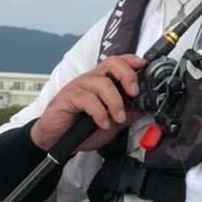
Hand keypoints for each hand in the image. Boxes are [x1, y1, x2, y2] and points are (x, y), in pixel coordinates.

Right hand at [30, 55, 145, 151]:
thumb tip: (144, 109)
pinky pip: (88, 99)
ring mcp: (79, 86)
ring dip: (115, 101)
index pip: (117, 63)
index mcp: (101, 82)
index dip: (130, 60)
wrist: (58, 141)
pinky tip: (103, 123)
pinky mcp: (68, 97)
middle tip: (134, 93)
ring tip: (119, 118)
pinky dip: (99, 112)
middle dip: (127, 75)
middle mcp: (91, 79)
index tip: (143, 65)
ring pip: (102, 83)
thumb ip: (126, 115)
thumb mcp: (112, 124)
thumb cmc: (83, 130)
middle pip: (111, 64)